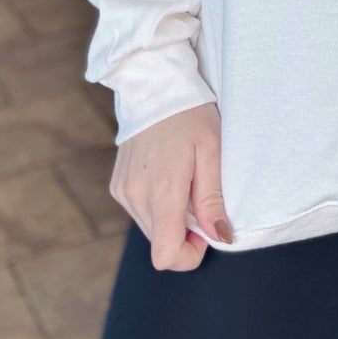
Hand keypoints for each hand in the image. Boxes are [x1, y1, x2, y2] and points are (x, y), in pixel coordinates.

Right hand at [110, 102, 232, 270]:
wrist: (154, 84)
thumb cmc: (190, 113)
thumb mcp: (211, 150)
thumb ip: (212, 198)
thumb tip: (220, 236)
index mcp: (162, 191)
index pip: (165, 254)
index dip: (189, 255)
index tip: (205, 229)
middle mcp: (136, 196)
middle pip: (160, 244)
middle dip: (183, 234)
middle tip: (199, 197)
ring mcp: (122, 191)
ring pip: (150, 229)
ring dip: (170, 219)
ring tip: (183, 181)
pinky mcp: (117, 185)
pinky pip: (139, 211)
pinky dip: (156, 205)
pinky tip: (166, 176)